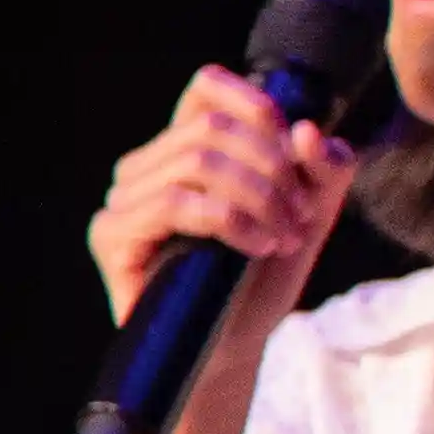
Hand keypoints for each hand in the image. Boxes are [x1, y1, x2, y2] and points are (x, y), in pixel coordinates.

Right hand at [86, 68, 357, 362]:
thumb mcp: (309, 216)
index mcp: (186, 148)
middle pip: (212, 128)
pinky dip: (231, 221)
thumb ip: (323, 170)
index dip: (258, 106)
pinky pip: (174, 203)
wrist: (233, 346)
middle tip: (303, 215)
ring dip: (259, 198)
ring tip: (283, 238)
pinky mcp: (110, 235)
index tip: (297, 149)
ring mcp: (123, 199)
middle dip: (274, 168)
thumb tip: (309, 130)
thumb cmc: (261, 279)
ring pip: (197, 162)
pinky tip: (257, 247)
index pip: (207, 87)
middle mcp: (147, 166)